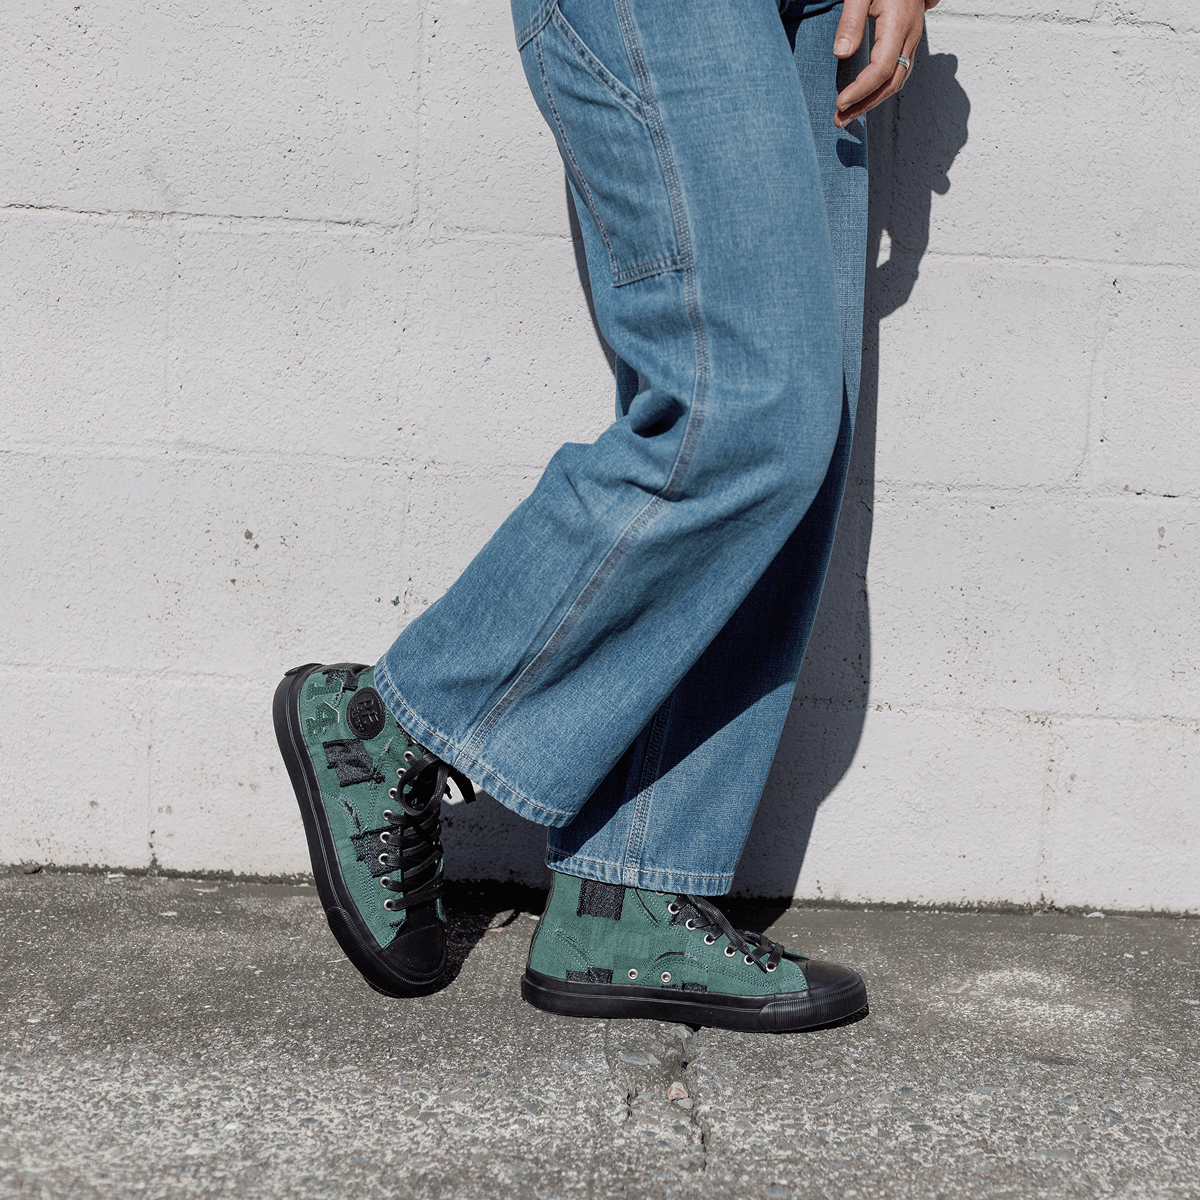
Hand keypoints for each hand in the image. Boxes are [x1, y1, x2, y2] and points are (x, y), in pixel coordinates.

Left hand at [832, 0, 937, 127]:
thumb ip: (850, 20)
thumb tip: (841, 53)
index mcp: (898, 24)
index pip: (881, 70)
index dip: (860, 91)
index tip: (840, 103)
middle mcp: (910, 34)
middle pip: (892, 82)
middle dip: (865, 104)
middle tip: (840, 119)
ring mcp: (912, 37)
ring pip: (898, 80)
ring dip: (873, 101)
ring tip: (849, 114)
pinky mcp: (908, 38)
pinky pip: (899, 71)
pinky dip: (882, 89)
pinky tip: (865, 96)